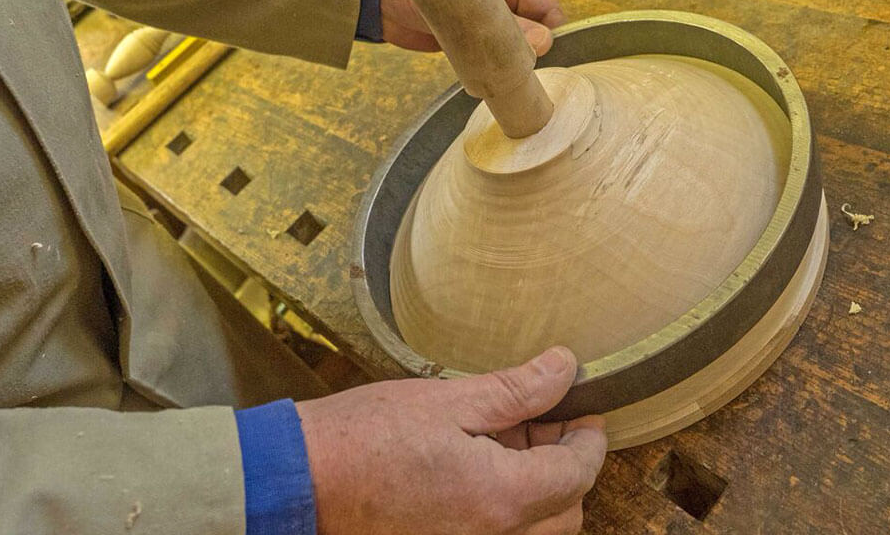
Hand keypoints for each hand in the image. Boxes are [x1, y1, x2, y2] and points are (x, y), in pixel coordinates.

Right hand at [298, 346, 606, 534]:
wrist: (300, 481)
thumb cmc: (365, 438)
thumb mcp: (449, 400)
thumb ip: (516, 390)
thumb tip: (565, 370)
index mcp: (501, 498)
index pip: (578, 473)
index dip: (589, 438)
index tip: (583, 409)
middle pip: (566, 511)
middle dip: (567, 466)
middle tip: (543, 422)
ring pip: (535, 531)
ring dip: (538, 490)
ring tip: (505, 441)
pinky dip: (505, 509)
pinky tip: (477, 469)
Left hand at [379, 0, 566, 55]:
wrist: (377, 2)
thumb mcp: (468, 6)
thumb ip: (509, 26)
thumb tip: (545, 43)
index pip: (548, 7)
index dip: (550, 30)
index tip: (541, 51)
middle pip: (536, 30)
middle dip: (531, 49)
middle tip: (515, 64)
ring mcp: (487, 21)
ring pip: (515, 46)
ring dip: (511, 61)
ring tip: (499, 70)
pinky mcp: (471, 42)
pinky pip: (495, 57)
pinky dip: (495, 68)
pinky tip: (489, 77)